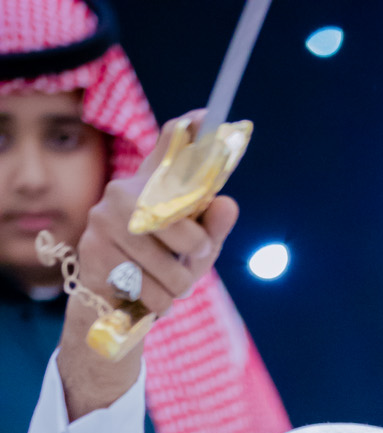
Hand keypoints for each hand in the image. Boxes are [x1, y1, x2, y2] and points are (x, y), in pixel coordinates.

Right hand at [57, 114, 238, 418]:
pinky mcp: (94, 251)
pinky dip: (158, 304)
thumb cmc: (161, 271)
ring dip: (177, 288)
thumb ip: (214, 229)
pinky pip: (150, 290)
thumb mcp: (196, 252)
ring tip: (163, 284)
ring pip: (169, 268)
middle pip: (183, 228)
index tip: (203, 115)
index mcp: (150, 185)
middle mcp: (124, 192)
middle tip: (188, 263)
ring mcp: (104, 219)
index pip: (169, 149)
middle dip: (195, 256)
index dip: (187, 133)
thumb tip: (228, 203)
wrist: (113, 307)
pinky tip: (143, 295)